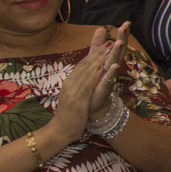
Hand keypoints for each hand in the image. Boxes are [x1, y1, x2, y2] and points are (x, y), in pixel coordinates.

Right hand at [50, 24, 125, 144]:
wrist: (60, 131)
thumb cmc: (69, 115)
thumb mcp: (74, 96)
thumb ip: (80, 84)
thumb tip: (85, 75)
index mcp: (69, 82)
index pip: (82, 64)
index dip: (94, 53)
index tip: (105, 43)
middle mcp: (70, 84)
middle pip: (85, 65)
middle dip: (99, 52)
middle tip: (111, 40)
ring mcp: (73, 92)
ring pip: (87, 72)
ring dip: (99, 59)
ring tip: (110, 48)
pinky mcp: (78, 100)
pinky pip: (88, 85)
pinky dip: (96, 74)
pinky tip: (104, 67)